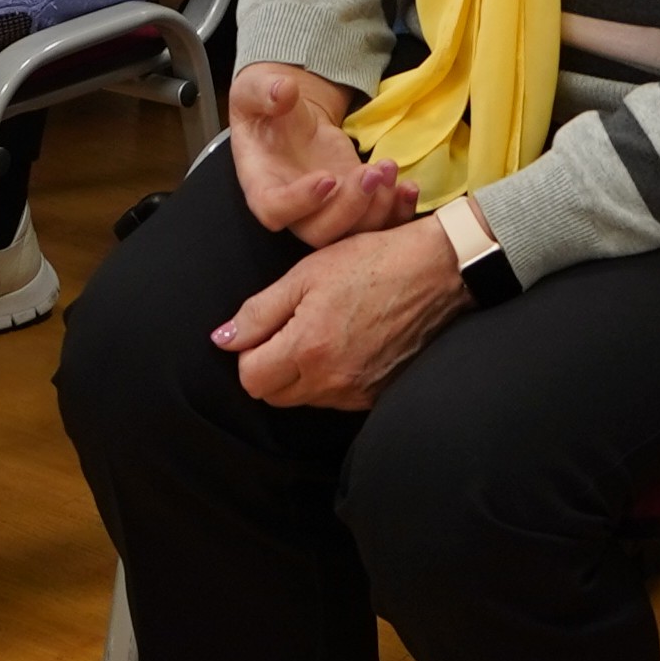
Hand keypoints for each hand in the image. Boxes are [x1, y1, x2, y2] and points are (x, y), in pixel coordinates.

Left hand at [213, 218, 467, 410]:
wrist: (436, 271)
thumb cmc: (372, 262)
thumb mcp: (306, 274)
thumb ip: (259, 312)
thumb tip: (223, 340)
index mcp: (308, 349)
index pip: (251, 379)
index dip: (248, 353)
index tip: (262, 329)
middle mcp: (332, 381)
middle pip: (274, 395)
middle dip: (269, 367)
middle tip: (287, 328)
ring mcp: (358, 393)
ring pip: (305, 398)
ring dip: (300, 374)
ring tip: (321, 330)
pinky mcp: (379, 396)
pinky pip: (337, 398)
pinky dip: (330, 378)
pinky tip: (344, 344)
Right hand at [224, 62, 415, 250]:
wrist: (288, 113)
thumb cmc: (263, 106)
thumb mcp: (254, 89)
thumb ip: (264, 91)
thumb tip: (283, 91)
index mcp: (262, 184)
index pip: (274, 209)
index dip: (301, 202)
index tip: (327, 177)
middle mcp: (293, 208)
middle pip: (320, 232)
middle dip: (351, 207)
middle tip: (370, 173)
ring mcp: (325, 210)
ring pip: (352, 234)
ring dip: (378, 208)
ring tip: (388, 169)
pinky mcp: (353, 203)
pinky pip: (375, 223)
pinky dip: (397, 212)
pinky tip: (407, 187)